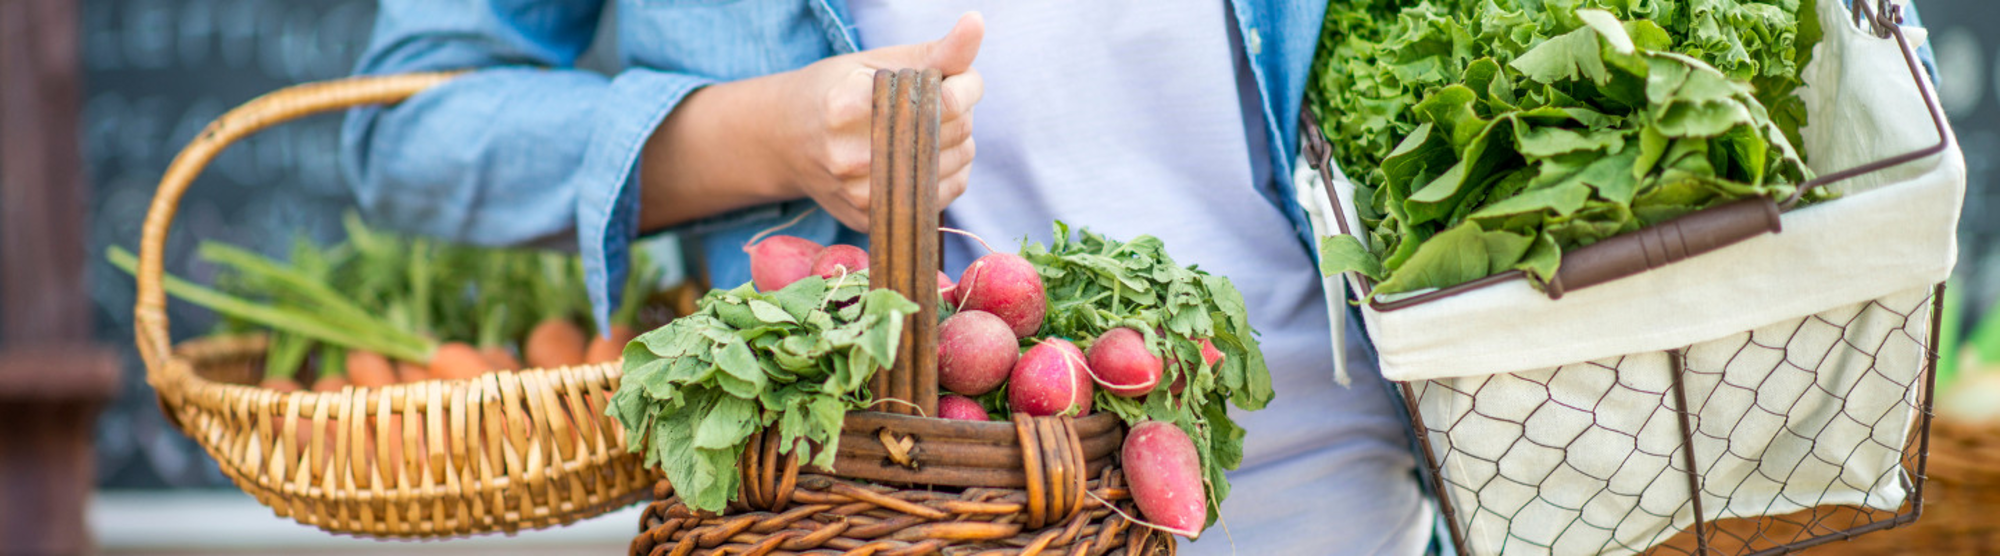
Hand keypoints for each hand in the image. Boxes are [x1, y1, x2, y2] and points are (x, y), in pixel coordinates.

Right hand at [636, 13, 983, 232]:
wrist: (783, 143)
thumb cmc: (835, 92)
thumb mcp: (876, 63)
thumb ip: (933, 51)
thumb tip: (977, 23)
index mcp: (846, 106)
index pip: (940, 101)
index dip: (965, 86)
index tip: (959, 79)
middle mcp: (849, 156)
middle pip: (951, 132)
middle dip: (959, 112)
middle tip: (937, 101)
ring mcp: (858, 194)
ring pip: (953, 165)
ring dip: (958, 143)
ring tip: (927, 128)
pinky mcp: (868, 219)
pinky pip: (940, 196)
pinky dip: (948, 172)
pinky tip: (925, 156)